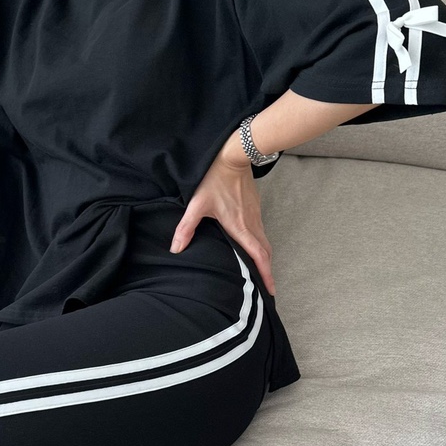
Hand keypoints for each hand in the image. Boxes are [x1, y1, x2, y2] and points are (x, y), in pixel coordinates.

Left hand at [170, 130, 276, 295]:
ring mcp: (256, 216)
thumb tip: (176, 249)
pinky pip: (262, 232)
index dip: (265, 274)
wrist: (233, 156)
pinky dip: (262, 246)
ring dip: (265, 258)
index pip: (257, 256)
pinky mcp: (256, 209)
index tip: (270, 289)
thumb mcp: (197, 204)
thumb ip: (186, 228)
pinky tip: (254, 248)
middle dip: (268, 271)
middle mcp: (252, 224)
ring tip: (262, 272)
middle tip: (267, 288)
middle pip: (265, 253)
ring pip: (265, 243)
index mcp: (240, 227)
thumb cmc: (215, 179)